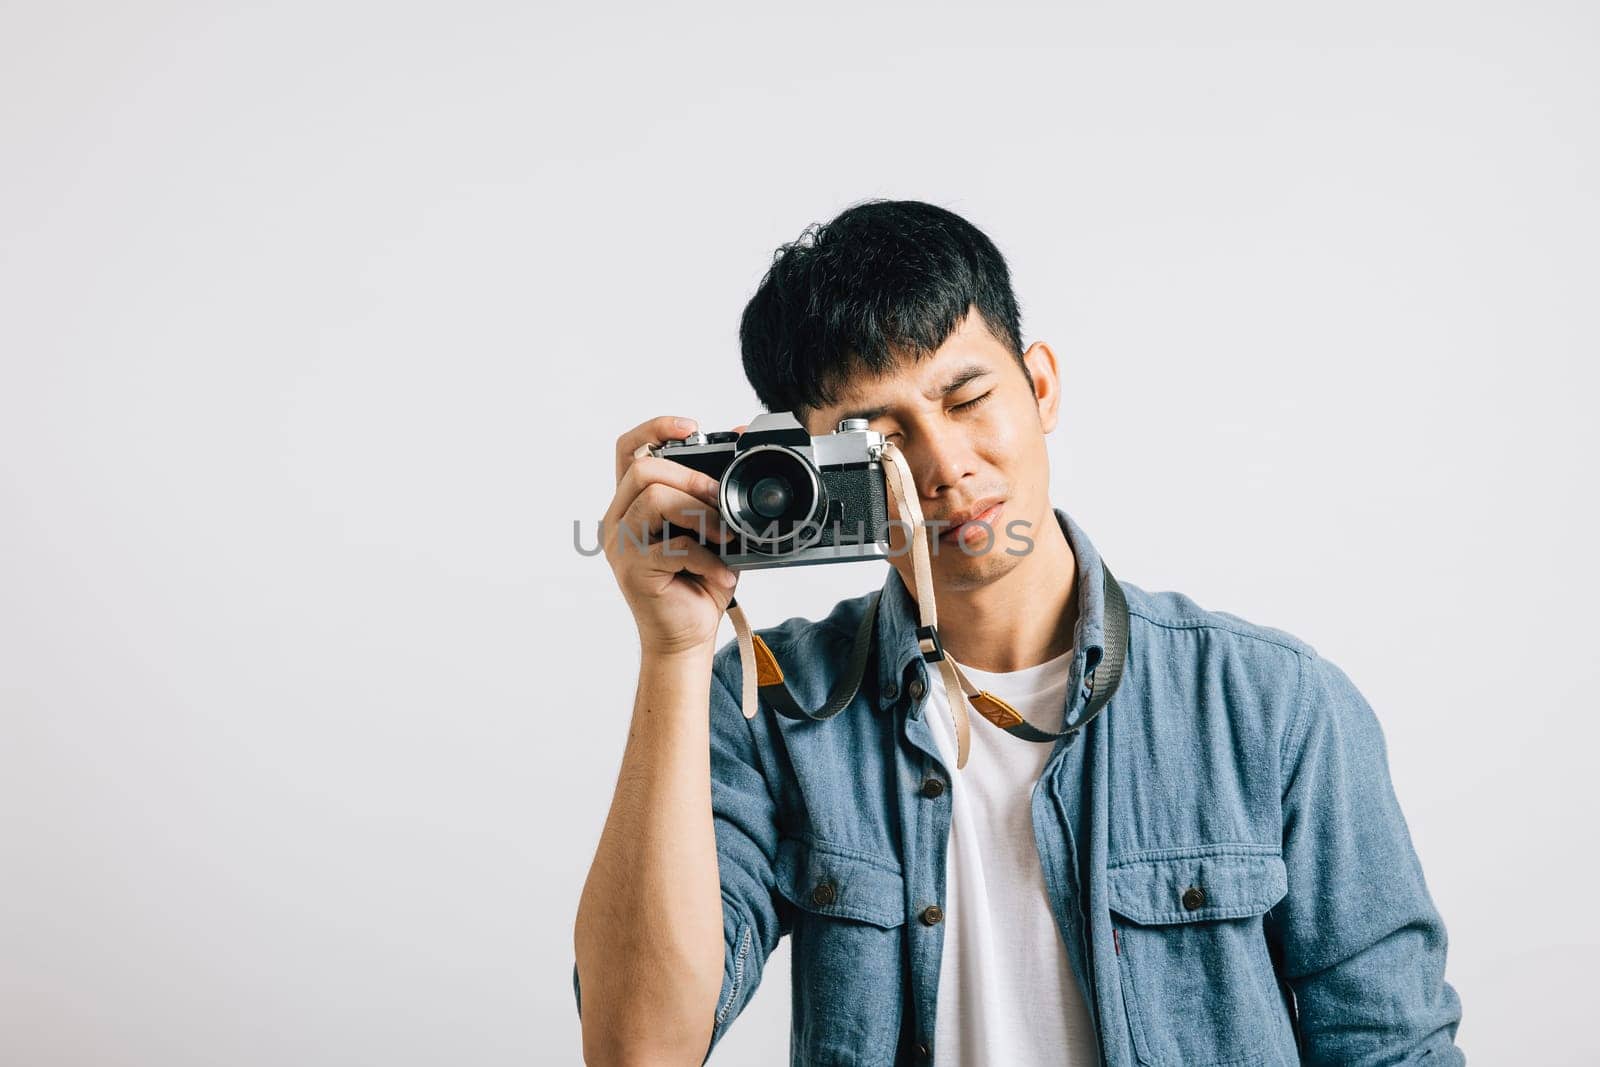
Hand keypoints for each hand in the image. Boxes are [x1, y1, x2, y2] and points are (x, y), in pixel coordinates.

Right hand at [602, 416, 748, 656]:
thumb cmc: (697, 583)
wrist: (685, 638)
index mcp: (632, 504)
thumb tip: (743, 442)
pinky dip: (708, 558)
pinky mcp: (633, 570)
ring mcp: (621, 545)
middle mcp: (618, 519)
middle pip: (643, 469)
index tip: (691, 427)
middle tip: (721, 500)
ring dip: (700, 513)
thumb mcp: (712, 530)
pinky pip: (672, 547)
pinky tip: (723, 574)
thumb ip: (717, 494)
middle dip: (691, 477)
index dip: (656, 428)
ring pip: (653, 499)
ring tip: (726, 537)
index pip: (628, 450)